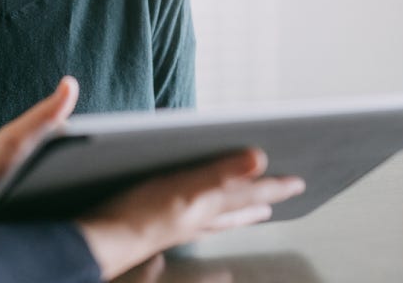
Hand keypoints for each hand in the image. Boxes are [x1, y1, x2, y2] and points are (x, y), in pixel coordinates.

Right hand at [77, 149, 304, 279]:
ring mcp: (181, 225)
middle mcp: (200, 218)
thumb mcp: (185, 187)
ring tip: (253, 212)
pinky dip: (211, 220)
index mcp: (209, 205)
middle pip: (240, 210)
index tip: (298, 183)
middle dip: (261, 202)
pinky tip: (200, 220)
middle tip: (281, 197)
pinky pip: (199, 224)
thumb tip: (260, 160)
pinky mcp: (161, 227)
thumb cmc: (140, 215)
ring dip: (240, 213)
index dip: (274, 186)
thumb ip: (222, 173)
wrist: (104, 242)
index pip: (250, 194)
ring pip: (221, 220)